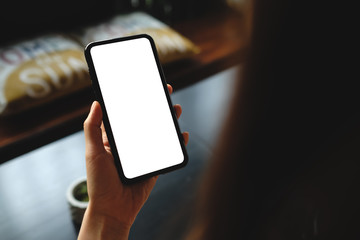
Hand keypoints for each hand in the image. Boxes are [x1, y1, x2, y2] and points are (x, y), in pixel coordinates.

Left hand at [78, 84, 188, 239]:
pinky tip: (182, 134)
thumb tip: (96, 102)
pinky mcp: (155, 164)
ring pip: (159, 132)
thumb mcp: (92, 152)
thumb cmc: (99, 182)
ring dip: (168, 120)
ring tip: (175, 108)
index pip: (126, 114)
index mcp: (115, 138)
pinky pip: (168, 150)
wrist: (114, 209)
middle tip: (164, 91)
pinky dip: (178, 142)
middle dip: (156, 106)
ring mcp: (144, 153)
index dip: (134, 99)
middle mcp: (131, 143)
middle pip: (146, 120)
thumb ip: (92, 128)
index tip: (142, 85)